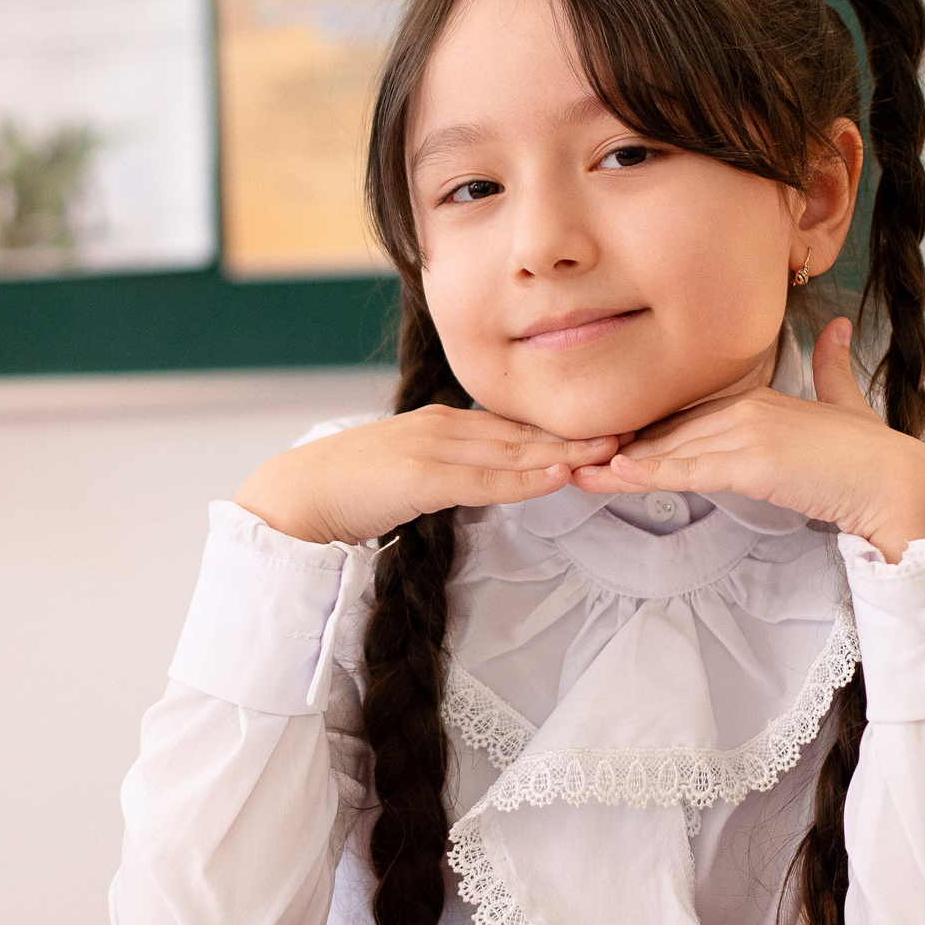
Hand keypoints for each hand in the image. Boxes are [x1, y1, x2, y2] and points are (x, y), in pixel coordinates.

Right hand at [235, 406, 619, 546]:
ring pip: (512, 449)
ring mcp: (431, 448)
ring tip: (610, 450)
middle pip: (523, 430)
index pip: (513, 426)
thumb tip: (490, 485)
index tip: (603, 429)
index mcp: (442, 426)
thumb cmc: (347, 493)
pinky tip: (557, 477)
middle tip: (630, 431)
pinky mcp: (419, 476)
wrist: (293, 499)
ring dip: (563, 451)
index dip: (559, 428)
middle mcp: (443, 427)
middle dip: (576, 432)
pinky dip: (523, 478)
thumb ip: (451, 477)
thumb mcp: (410, 477)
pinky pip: (483, 479)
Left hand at [573, 319, 924, 561]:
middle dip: (618, 445)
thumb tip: (836, 326)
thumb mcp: (845, 402)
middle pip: (667, 430)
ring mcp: (747, 432)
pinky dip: (647, 474)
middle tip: (570, 457)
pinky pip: (687, 470)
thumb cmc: (872, 453)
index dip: (645, 430)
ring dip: (617, 465)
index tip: (608, 440)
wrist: (898, 481)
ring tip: (573, 472)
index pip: (687, 415)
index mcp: (757, 398)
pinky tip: (613, 476)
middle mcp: (745, 408)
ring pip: (668, 450)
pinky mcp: (751, 462)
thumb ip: (831, 366)